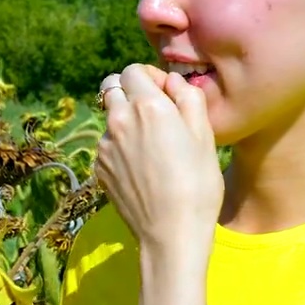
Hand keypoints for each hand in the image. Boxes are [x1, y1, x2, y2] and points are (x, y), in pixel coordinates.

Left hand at [94, 64, 221, 263]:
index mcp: (148, 106)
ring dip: (124, 118)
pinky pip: (106, 143)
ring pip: (108, 116)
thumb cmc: (197, 184)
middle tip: (152, 112)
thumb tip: (172, 83)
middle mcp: (120, 119)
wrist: (171, 233)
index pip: (134, 70)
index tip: (165, 94)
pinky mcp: (99, 166)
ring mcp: (105, 144)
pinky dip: (119, 145)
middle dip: (130, 91)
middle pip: (112, 86)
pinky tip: (141, 166)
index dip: (150, 77)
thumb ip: (188, 97)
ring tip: (149, 144)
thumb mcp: (205, 135)